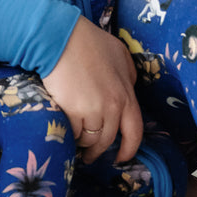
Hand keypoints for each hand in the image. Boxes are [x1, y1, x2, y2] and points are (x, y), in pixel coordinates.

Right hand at [42, 15, 142, 162]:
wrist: (61, 38)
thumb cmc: (88, 41)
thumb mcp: (118, 53)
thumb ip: (127, 73)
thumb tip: (129, 86)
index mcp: (126, 93)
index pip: (135, 130)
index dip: (129, 149)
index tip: (121, 158)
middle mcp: (113, 106)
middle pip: (108, 140)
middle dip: (99, 152)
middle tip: (90, 156)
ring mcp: (94, 110)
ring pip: (90, 140)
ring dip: (82, 144)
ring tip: (75, 143)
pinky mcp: (74, 112)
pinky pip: (73, 134)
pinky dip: (69, 135)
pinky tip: (65, 130)